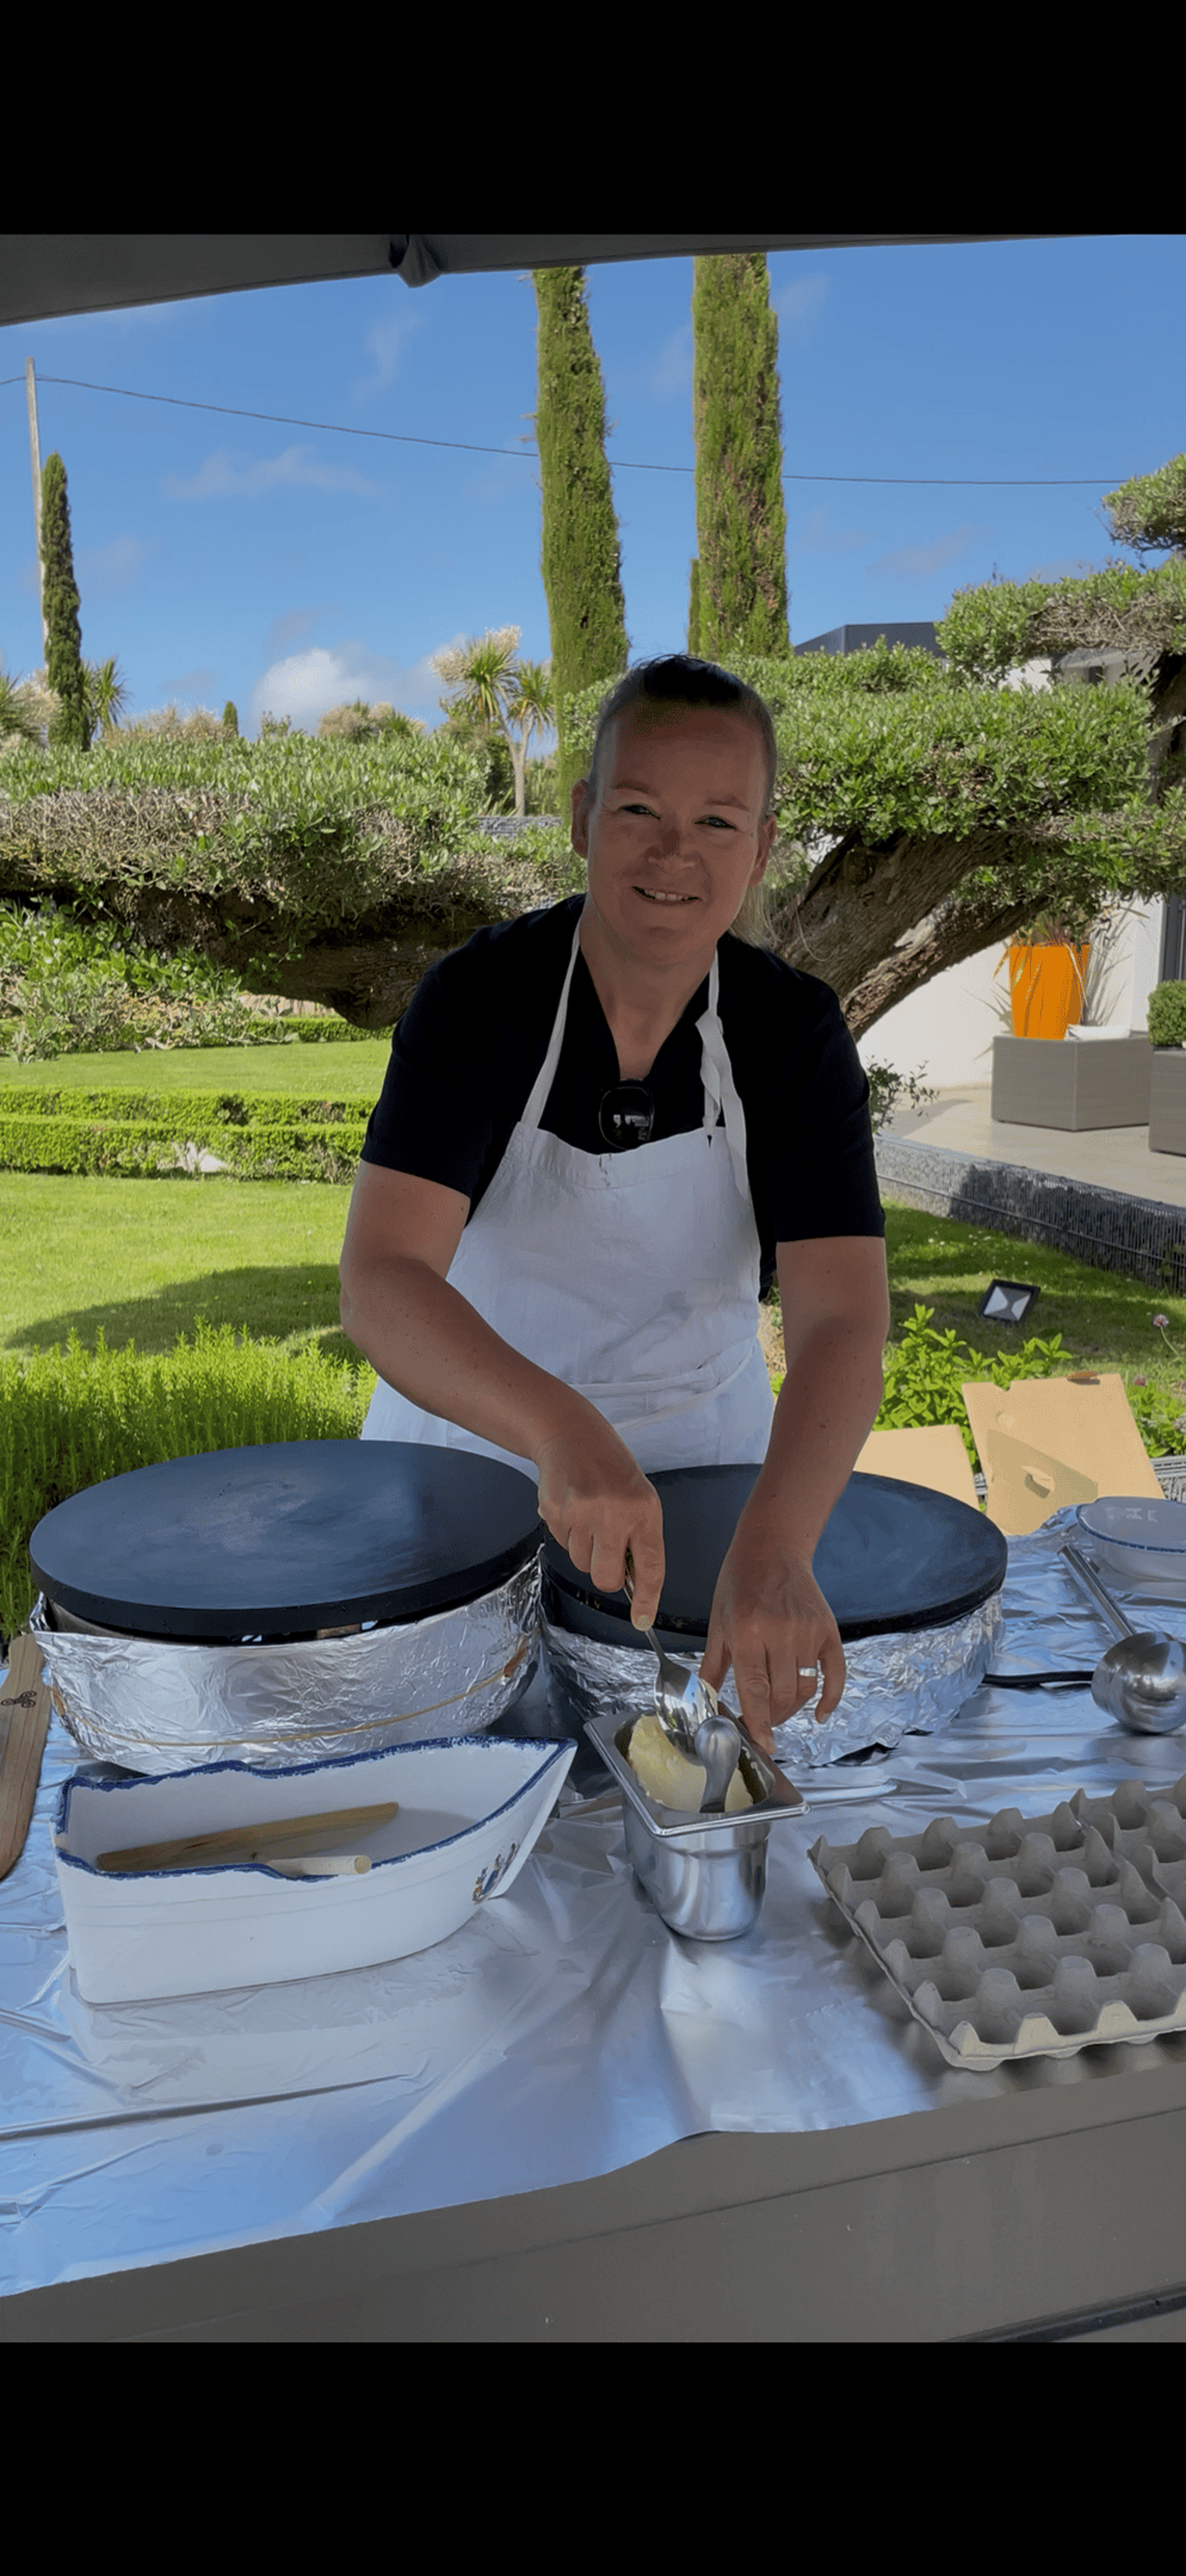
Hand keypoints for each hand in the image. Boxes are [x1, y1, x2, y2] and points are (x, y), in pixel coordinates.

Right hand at [534, 1415, 664, 1628]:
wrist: (571, 1435)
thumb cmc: (610, 1468)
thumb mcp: (639, 1498)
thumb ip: (639, 1538)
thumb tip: (633, 1583)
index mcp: (645, 1510)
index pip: (650, 1567)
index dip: (646, 1599)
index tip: (642, 1619)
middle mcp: (615, 1513)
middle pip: (607, 1578)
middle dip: (605, 1575)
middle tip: (605, 1552)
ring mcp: (582, 1513)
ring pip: (581, 1563)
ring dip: (584, 1550)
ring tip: (588, 1517)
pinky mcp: (555, 1512)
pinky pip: (562, 1544)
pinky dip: (567, 1533)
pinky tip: (573, 1508)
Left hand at [700, 1526, 844, 1752]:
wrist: (772, 1547)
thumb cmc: (739, 1583)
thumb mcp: (718, 1623)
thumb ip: (712, 1666)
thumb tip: (703, 1702)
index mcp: (747, 1631)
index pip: (755, 1689)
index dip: (759, 1722)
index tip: (762, 1744)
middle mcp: (780, 1632)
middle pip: (782, 1694)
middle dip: (772, 1718)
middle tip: (763, 1724)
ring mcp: (808, 1630)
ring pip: (806, 1688)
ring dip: (793, 1709)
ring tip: (779, 1712)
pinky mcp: (828, 1628)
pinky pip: (835, 1673)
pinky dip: (830, 1698)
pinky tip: (819, 1713)